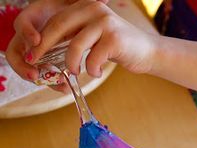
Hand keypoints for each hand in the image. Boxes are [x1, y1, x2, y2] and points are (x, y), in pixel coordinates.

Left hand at [15, 1, 158, 78]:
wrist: (146, 52)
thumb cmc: (116, 48)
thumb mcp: (92, 38)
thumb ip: (73, 38)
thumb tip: (45, 51)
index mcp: (84, 7)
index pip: (55, 20)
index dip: (40, 38)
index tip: (31, 55)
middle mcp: (93, 8)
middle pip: (59, 26)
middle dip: (44, 48)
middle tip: (35, 64)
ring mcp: (105, 22)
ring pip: (75, 45)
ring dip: (71, 64)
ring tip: (75, 73)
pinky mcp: (115, 38)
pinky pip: (93, 58)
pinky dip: (92, 70)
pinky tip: (96, 73)